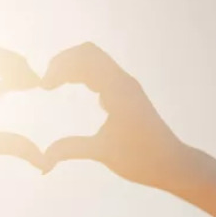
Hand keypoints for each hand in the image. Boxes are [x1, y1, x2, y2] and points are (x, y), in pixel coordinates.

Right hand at [42, 43, 193, 190]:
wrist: (172, 163)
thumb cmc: (142, 158)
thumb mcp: (103, 153)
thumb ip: (71, 149)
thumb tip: (44, 159)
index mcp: (118, 90)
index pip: (84, 60)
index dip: (59, 68)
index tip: (44, 87)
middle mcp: (123, 82)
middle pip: (88, 53)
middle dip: (64, 62)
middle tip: (46, 83)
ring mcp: (128, 87)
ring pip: (97, 61)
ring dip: (74, 67)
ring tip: (55, 84)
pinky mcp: (129, 94)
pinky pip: (104, 73)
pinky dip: (86, 75)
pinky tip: (78, 91)